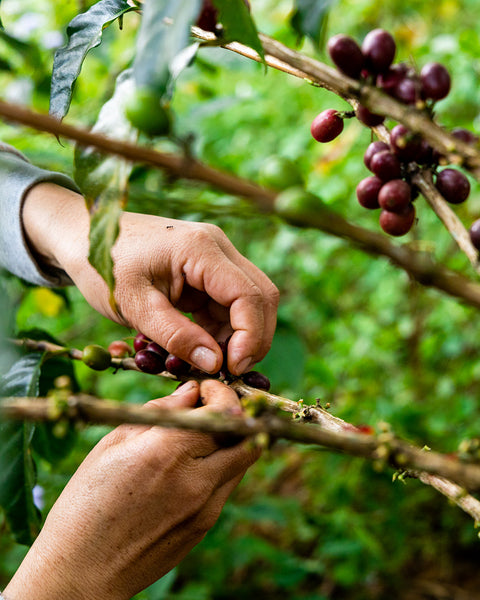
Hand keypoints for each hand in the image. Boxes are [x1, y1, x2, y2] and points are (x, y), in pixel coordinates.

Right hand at [3, 380, 259, 599]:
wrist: (83, 570)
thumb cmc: (88, 500)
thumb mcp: (113, 443)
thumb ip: (160, 411)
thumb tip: (191, 390)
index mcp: (167, 452)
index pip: (225, 411)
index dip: (221, 392)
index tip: (205, 386)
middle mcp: (195, 480)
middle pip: (247, 434)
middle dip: (235, 412)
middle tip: (212, 405)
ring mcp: (205, 507)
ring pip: (243, 459)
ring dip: (231, 438)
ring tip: (201, 433)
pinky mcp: (206, 525)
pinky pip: (226, 483)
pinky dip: (219, 464)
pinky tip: (190, 463)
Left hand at [22, 183, 278, 374]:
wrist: (84, 236)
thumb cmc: (102, 266)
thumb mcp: (134, 306)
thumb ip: (175, 336)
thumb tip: (215, 364)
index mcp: (201, 249)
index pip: (249, 296)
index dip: (250, 338)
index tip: (231, 370)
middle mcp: (218, 247)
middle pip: (261, 296)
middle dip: (252, 339)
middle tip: (227, 372)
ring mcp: (215, 256)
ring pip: (248, 302)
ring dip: (236, 336)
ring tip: (205, 361)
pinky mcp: (208, 269)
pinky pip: (229, 303)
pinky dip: (221, 329)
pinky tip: (199, 346)